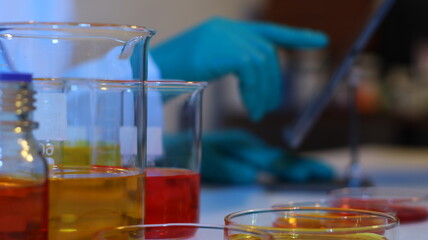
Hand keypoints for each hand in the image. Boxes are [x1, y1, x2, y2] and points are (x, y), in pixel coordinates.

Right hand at [151, 16, 327, 120]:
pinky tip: (251, 108)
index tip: (319, 40)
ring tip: (258, 112)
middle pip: (267, 52)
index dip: (295, 35)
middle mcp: (227, 28)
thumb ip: (231, 64)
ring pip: (263, 62)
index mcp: (224, 30)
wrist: (147, 76)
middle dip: (274, 82)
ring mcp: (225, 36)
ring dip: (264, 91)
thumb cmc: (170, 77)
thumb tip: (256, 80)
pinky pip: (252, 70)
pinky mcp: (224, 48)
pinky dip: (255, 92)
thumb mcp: (205, 66)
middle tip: (268, 107)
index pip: (267, 30)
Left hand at [200, 129, 333, 183]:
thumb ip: (229, 167)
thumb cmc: (188, 148)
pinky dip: (284, 166)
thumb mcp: (206, 158)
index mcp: (244, 146)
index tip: (314, 174)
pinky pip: (268, 161)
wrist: (176, 140)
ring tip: (318, 172)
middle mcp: (249, 147)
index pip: (275, 160)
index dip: (295, 168)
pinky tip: (292, 171)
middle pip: (282, 159)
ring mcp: (248, 150)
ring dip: (298, 165)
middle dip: (306, 166)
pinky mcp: (244, 154)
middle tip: (328, 173)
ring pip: (277, 159)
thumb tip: (253, 176)